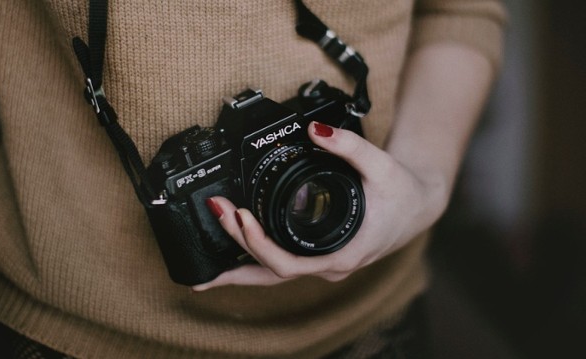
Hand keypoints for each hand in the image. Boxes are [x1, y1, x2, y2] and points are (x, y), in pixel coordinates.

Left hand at [192, 121, 448, 290]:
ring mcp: (323, 265)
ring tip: (204, 270)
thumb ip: (349, 146)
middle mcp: (330, 266)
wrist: (418, 206)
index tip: (240, 217)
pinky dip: (254, 263)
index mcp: (343, 252)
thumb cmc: (403, 193)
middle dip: (238, 250)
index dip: (259, 244)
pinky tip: (233, 257)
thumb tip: (315, 130)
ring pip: (274, 277)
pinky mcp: (318, 257)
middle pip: (272, 273)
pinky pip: (281, 267)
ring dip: (240, 267)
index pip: (289, 263)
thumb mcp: (382, 164)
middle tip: (217, 214)